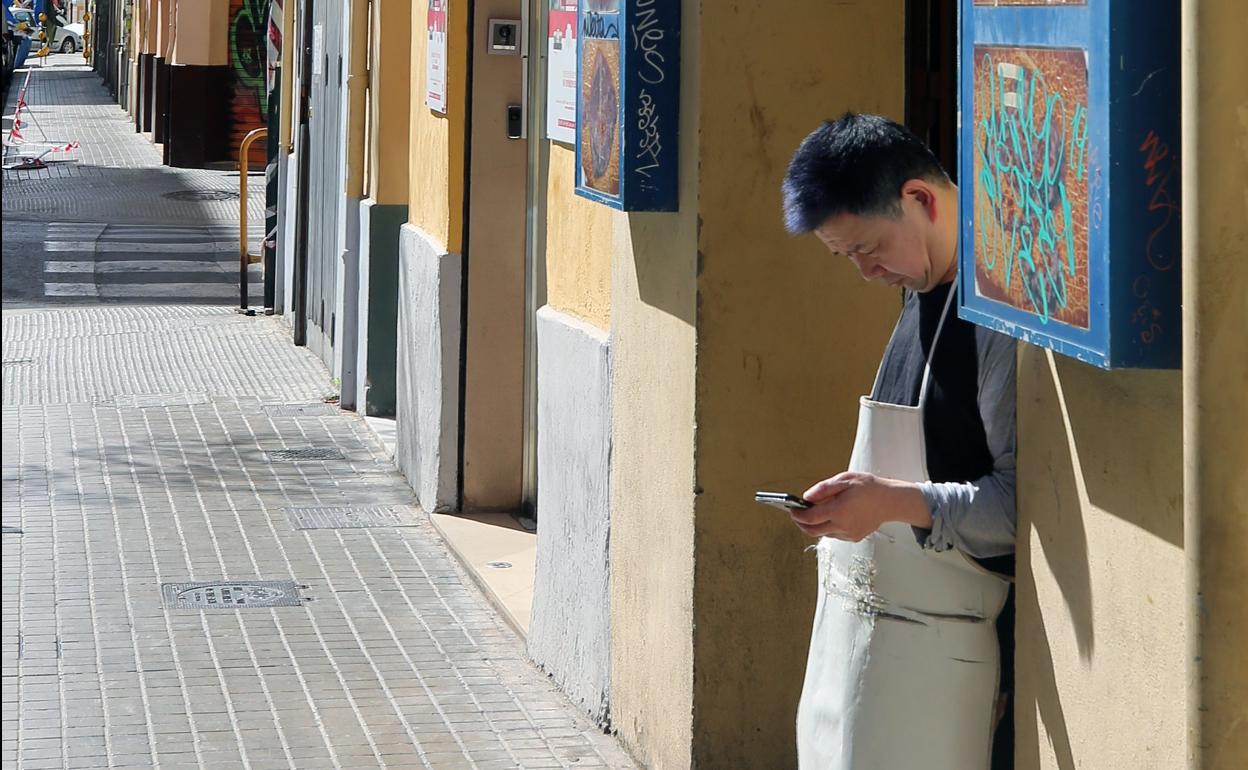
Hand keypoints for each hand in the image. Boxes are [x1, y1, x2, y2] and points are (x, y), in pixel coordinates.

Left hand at [787, 471, 931, 540]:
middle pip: (812, 531)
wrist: (891, 501)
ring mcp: (848, 534)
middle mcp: (842, 526)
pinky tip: (831, 515)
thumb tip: (806, 497)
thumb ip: (823, 489)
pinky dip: (828, 526)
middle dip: (801, 523)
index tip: (791, 509)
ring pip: (823, 533)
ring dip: (815, 525)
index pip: (809, 518)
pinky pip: (834, 534)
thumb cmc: (869, 487)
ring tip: (813, 512)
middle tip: (796, 514)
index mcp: (839, 510)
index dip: (797, 515)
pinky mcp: (854, 537)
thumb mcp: (845, 480)